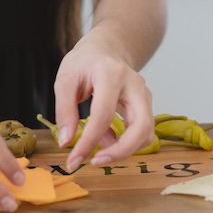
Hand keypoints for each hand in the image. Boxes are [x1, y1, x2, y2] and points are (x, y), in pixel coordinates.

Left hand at [54, 34, 154, 171]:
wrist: (107, 50)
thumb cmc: (85, 63)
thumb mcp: (65, 80)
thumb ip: (64, 110)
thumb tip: (67, 143)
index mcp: (111, 74)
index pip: (103, 114)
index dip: (88, 141)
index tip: (73, 159)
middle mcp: (135, 86)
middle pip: (141, 126)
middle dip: (121, 151)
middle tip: (96, 162)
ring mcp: (145, 97)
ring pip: (146, 133)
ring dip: (123, 149)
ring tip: (97, 146)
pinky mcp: (147, 108)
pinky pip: (142, 133)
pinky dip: (125, 143)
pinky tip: (106, 137)